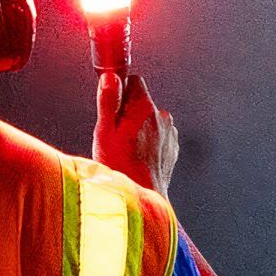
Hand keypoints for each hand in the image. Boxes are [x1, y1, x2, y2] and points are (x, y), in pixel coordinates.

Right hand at [96, 58, 177, 190]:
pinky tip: (138, 157)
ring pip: (151, 120)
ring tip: (126, 150)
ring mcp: (169, 133)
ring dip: (140, 128)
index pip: (134, 81)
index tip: (113, 104)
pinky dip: (150, 142)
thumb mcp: (104, 132)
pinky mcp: (172, 147)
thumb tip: (110, 78)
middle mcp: (161, 117)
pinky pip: (159, 136)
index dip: (121, 91)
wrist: (142, 198)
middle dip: (129, 112)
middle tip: (115, 134)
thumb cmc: (121, 168)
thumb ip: (108, 101)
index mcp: (143, 108)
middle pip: (142, 101)